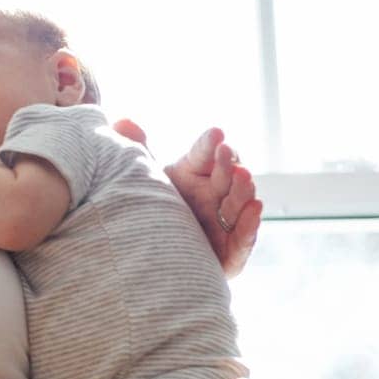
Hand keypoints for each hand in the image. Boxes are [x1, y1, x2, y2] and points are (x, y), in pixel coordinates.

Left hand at [114, 121, 260, 277]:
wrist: (149, 257)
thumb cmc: (151, 208)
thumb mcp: (142, 179)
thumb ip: (136, 151)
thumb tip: (124, 121)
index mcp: (193, 173)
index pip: (204, 155)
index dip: (209, 144)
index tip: (215, 133)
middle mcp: (213, 194)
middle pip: (225, 175)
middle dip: (227, 163)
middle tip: (226, 151)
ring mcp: (224, 220)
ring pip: (238, 202)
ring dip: (243, 189)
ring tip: (242, 175)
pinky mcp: (231, 250)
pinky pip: (243, 236)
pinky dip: (249, 222)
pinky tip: (254, 207)